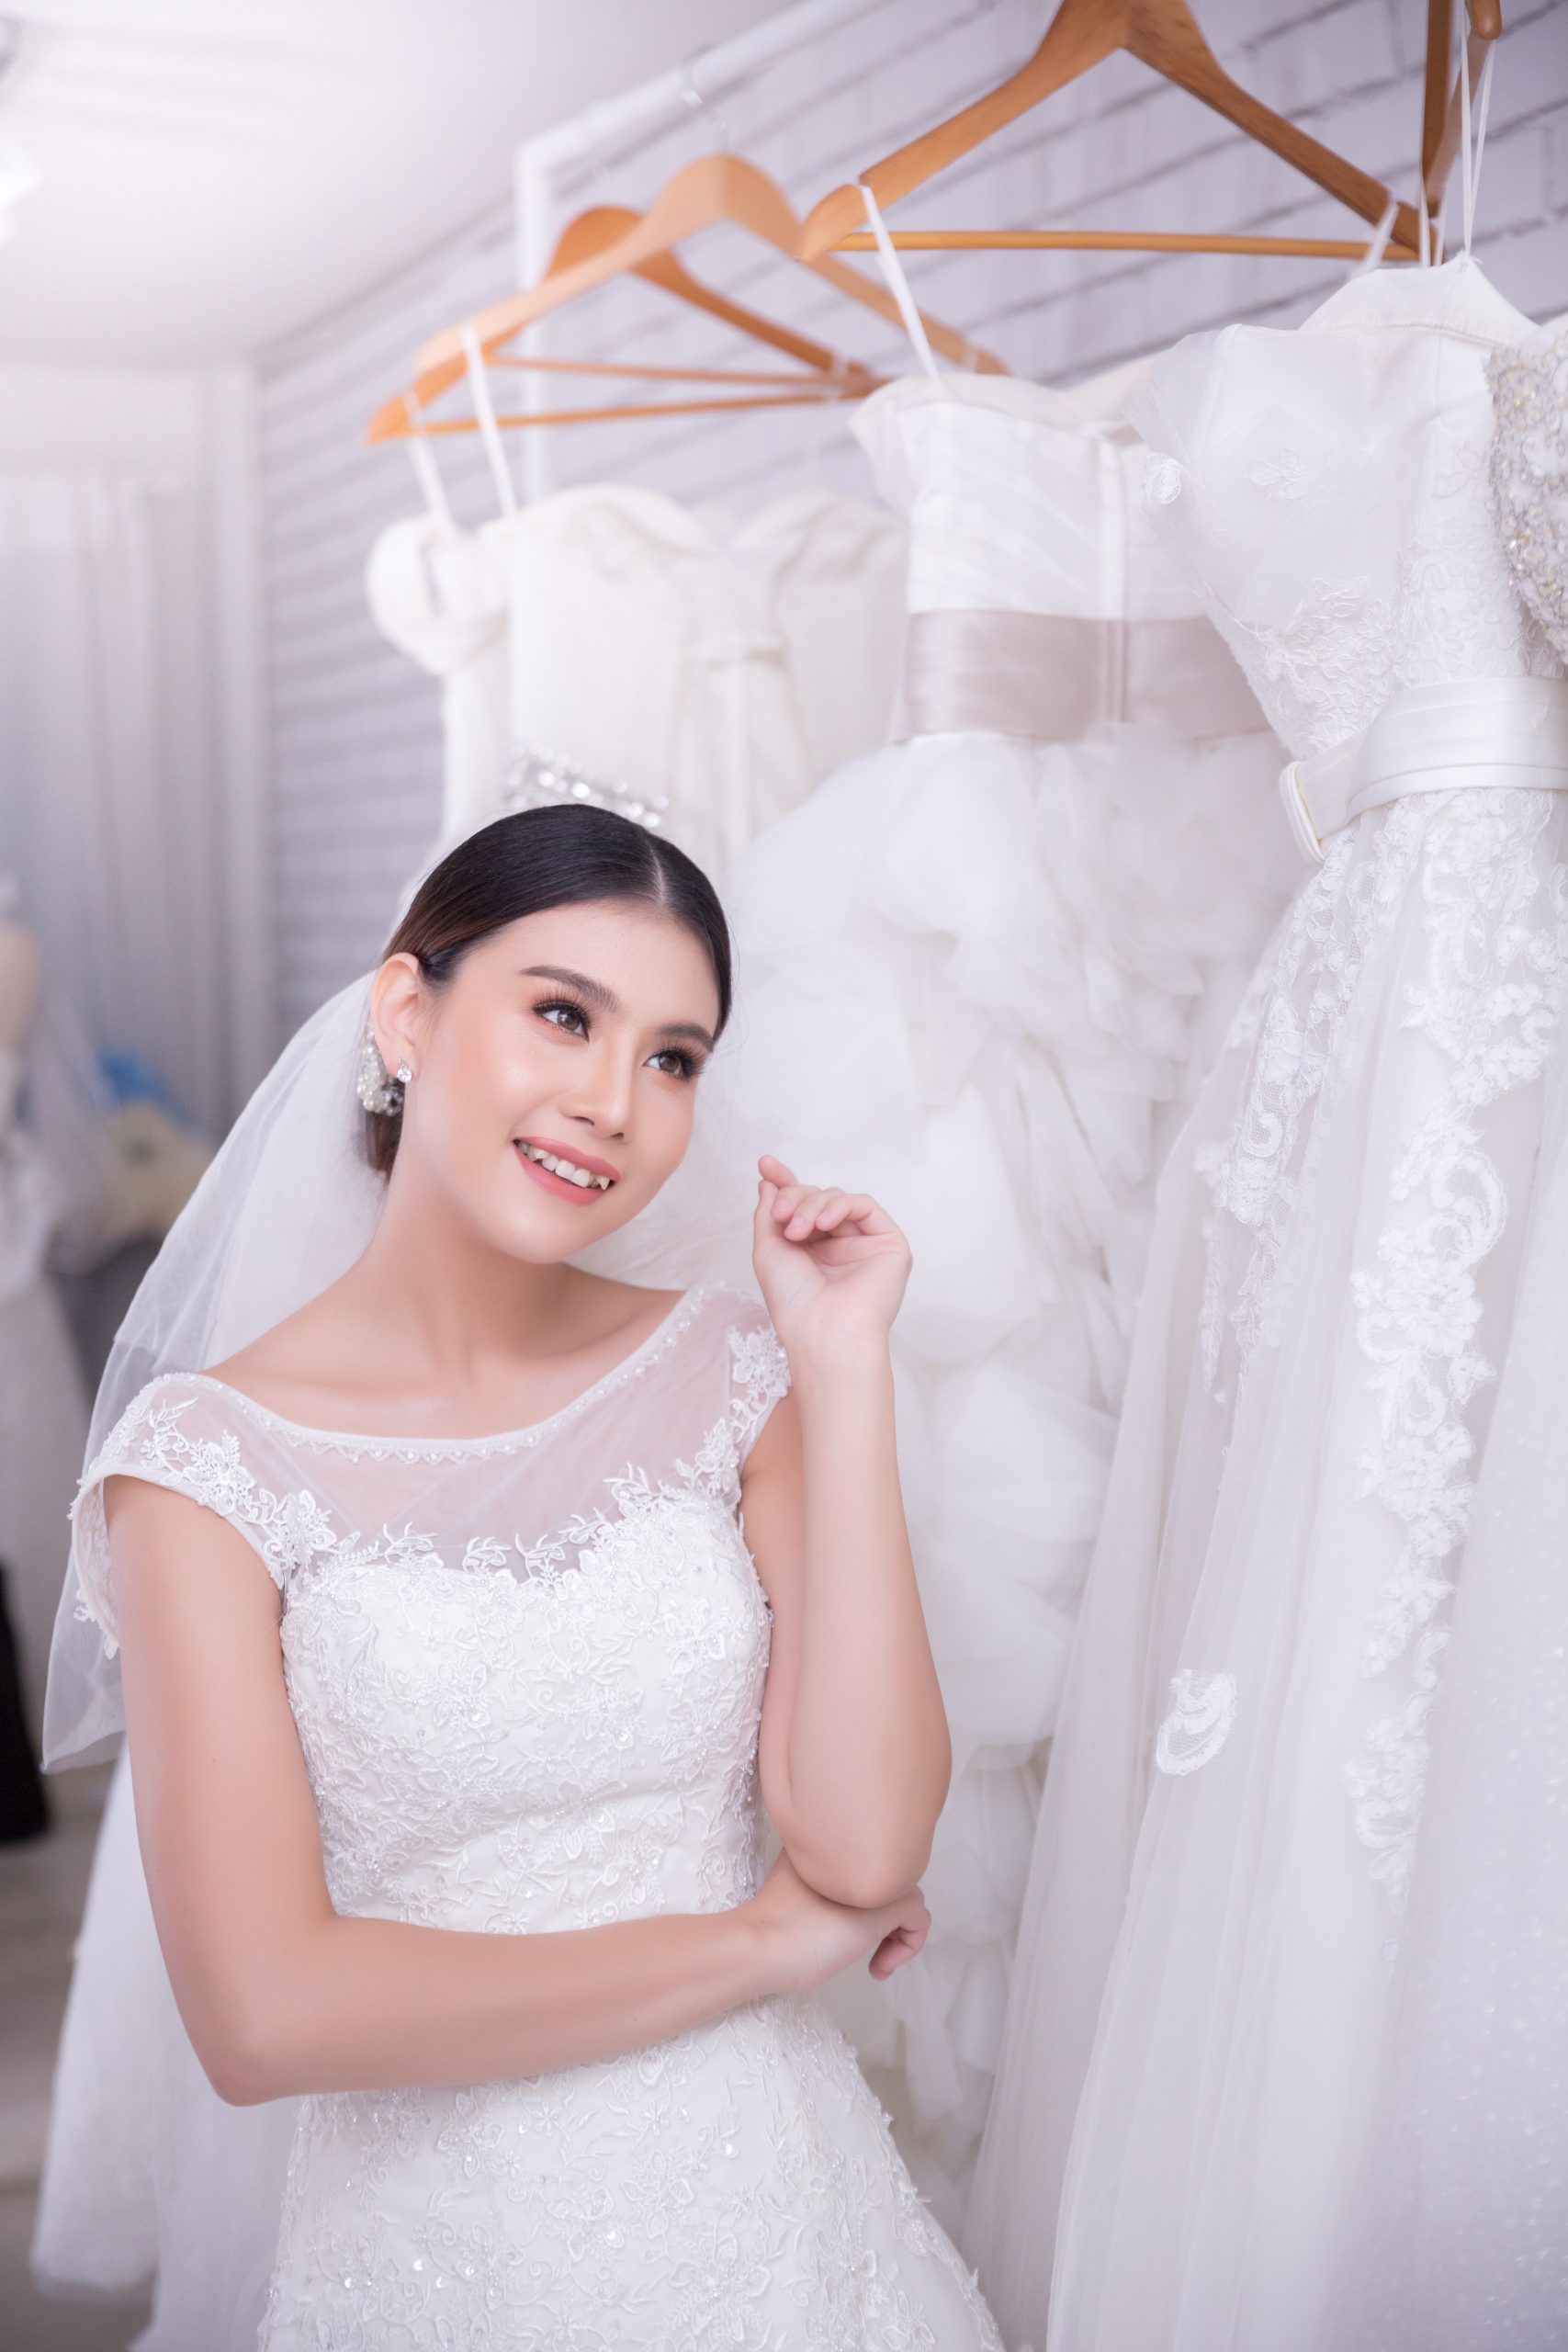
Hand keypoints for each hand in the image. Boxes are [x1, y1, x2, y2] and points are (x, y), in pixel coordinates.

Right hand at [747, 1850, 930, 1994]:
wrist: (759, 1942)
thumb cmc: (767, 1929)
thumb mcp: (795, 1890)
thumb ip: (817, 1883)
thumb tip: (831, 1910)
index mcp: (829, 1845)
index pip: (866, 1863)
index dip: (863, 1898)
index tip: (843, 1928)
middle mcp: (855, 1852)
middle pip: (888, 1878)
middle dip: (882, 1916)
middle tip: (862, 1946)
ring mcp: (873, 1877)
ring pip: (905, 1896)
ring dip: (894, 1932)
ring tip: (876, 1959)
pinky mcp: (888, 1905)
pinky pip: (918, 1918)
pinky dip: (907, 1945)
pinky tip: (879, 1966)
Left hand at [751, 1154, 910, 1360]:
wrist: (824, 1332)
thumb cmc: (794, 1302)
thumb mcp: (768, 1251)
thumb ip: (768, 1213)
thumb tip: (768, 1180)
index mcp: (810, 1250)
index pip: (800, 1207)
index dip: (783, 1183)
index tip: (765, 1164)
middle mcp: (837, 1245)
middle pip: (815, 1198)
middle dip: (793, 1197)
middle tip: (779, 1215)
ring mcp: (863, 1244)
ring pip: (837, 1199)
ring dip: (811, 1205)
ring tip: (797, 1230)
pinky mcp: (888, 1243)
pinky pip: (864, 1205)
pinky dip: (839, 1206)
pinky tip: (822, 1223)